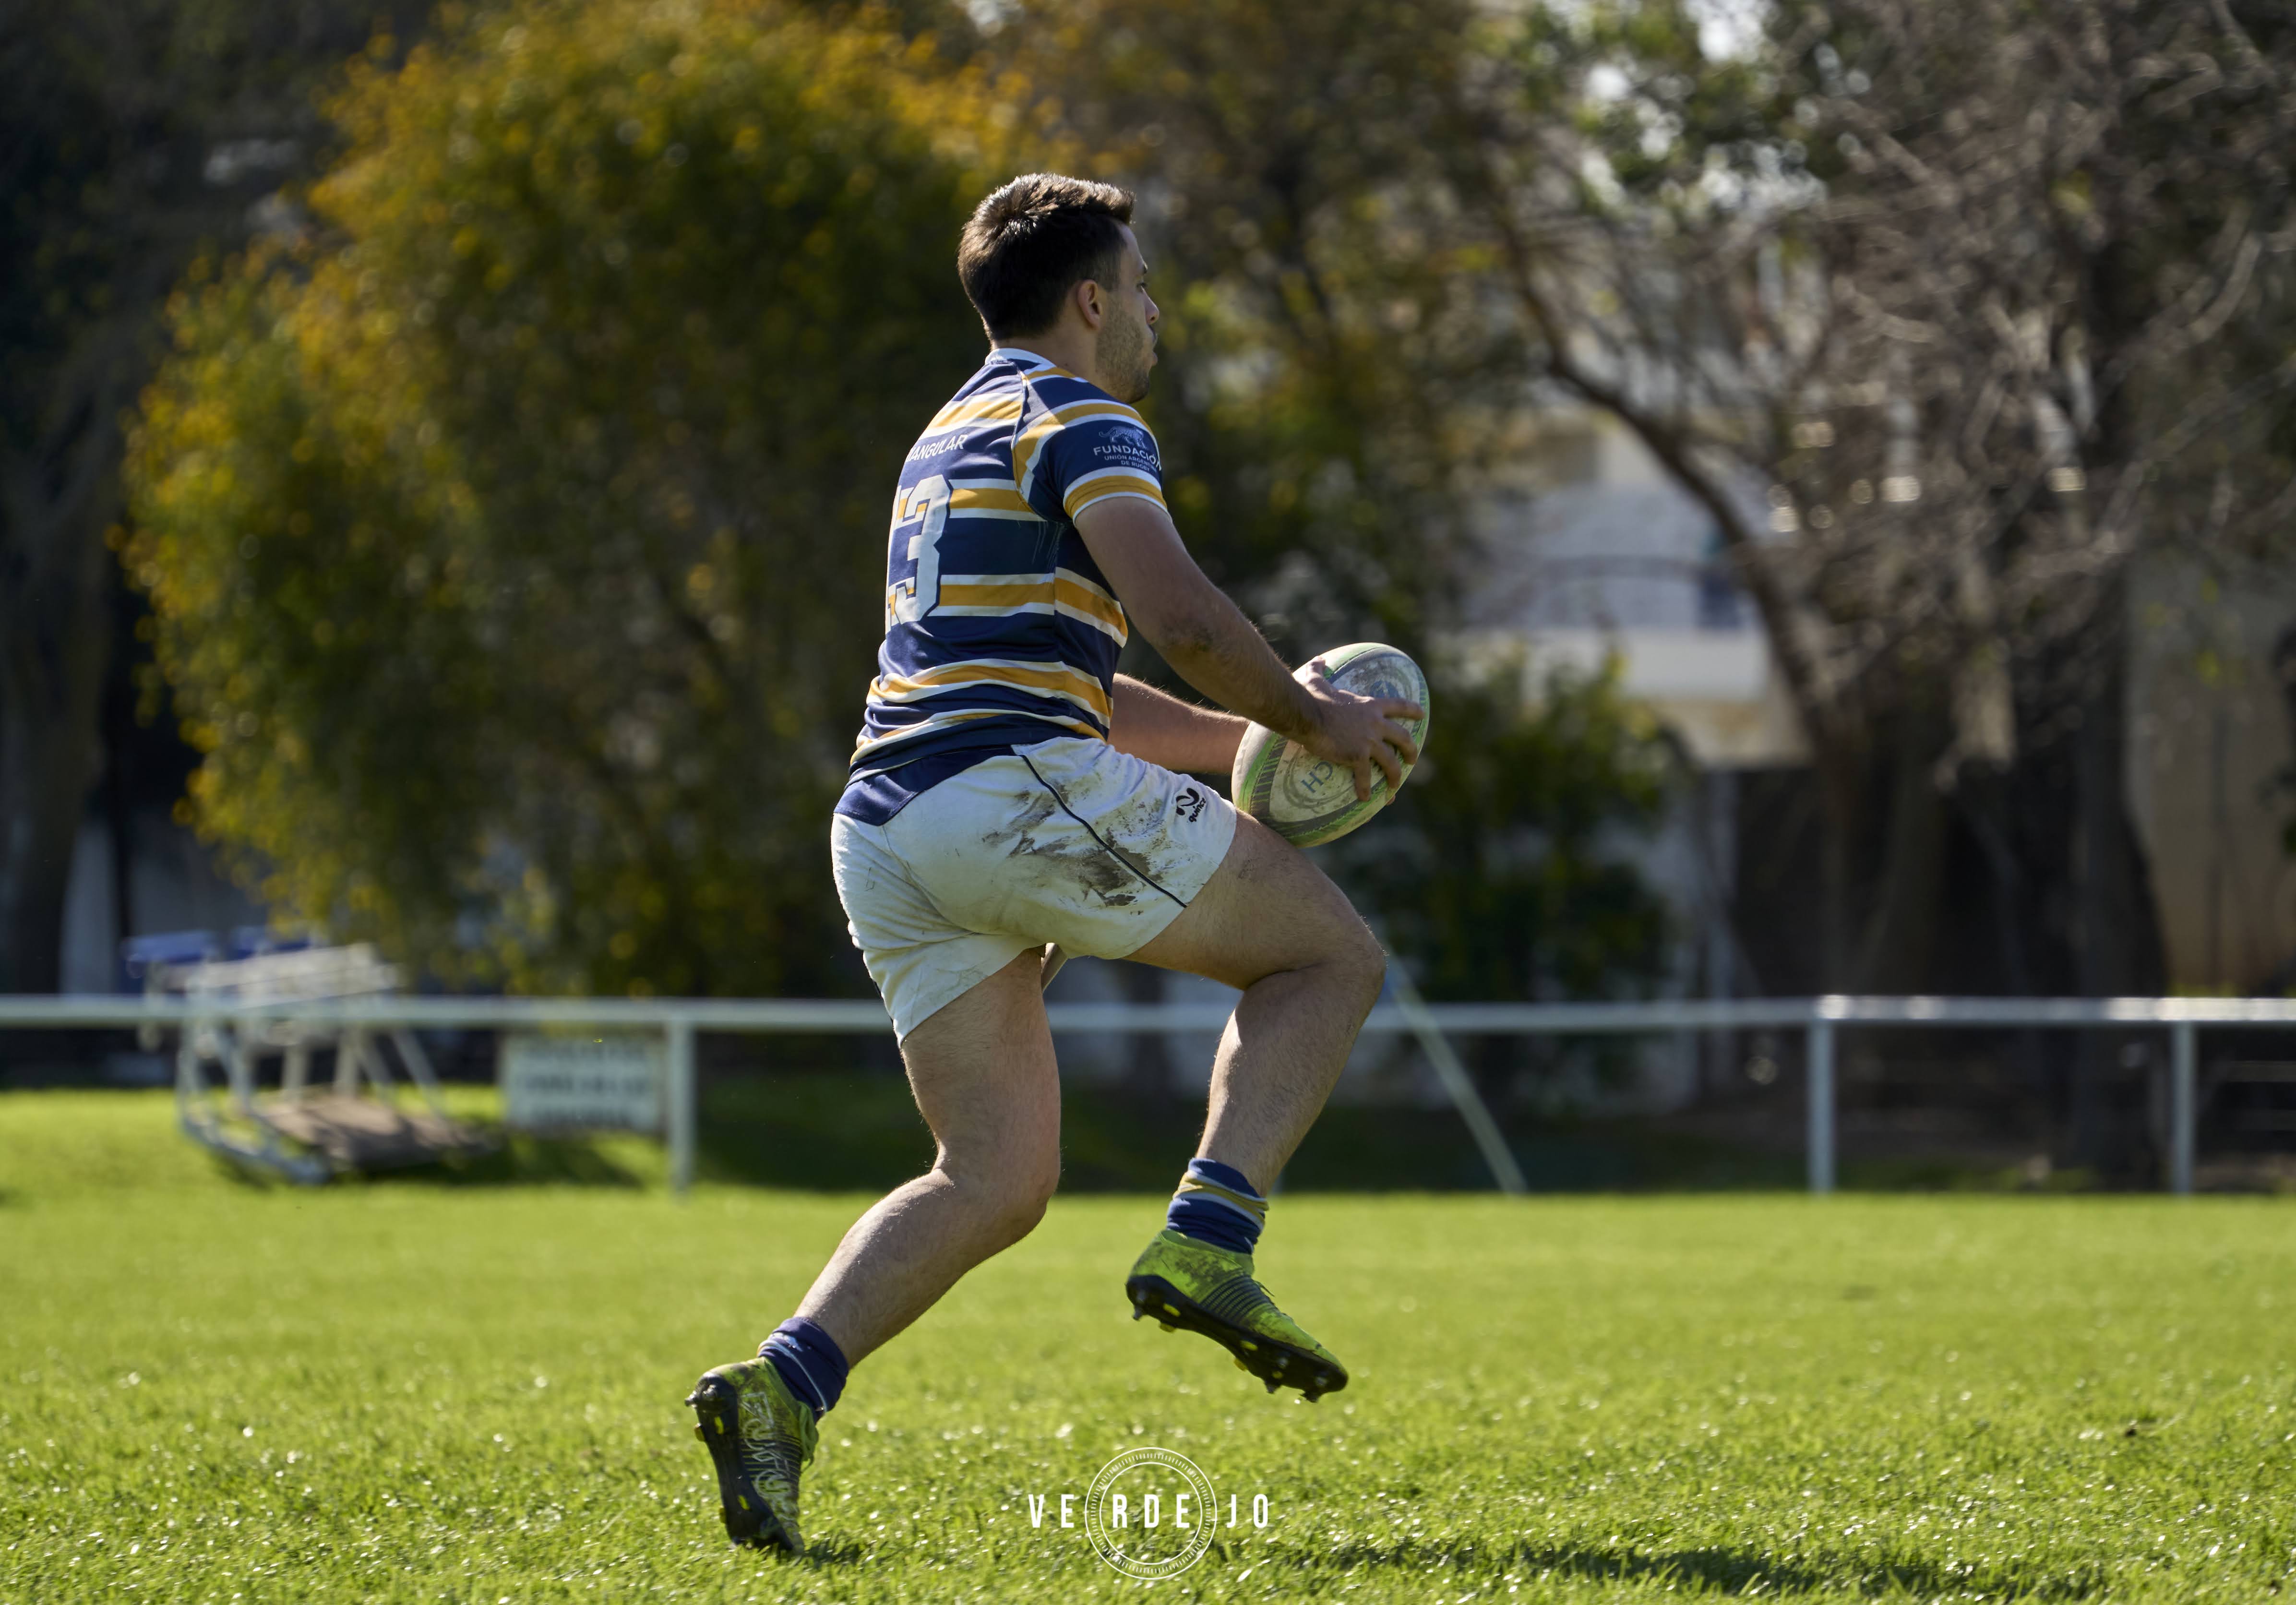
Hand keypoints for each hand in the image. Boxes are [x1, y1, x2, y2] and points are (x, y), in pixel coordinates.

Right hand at [1291, 659, 1422, 800]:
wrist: (1306, 714)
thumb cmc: (1311, 697)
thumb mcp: (1317, 679)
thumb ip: (1321, 670)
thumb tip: (1319, 660)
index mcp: (1370, 705)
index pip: (1399, 706)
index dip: (1413, 710)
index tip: (1423, 714)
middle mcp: (1375, 723)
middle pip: (1403, 738)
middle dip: (1411, 750)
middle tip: (1412, 759)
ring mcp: (1368, 740)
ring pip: (1391, 761)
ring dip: (1395, 775)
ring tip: (1394, 786)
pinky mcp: (1357, 756)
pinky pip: (1365, 776)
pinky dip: (1366, 788)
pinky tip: (1365, 797)